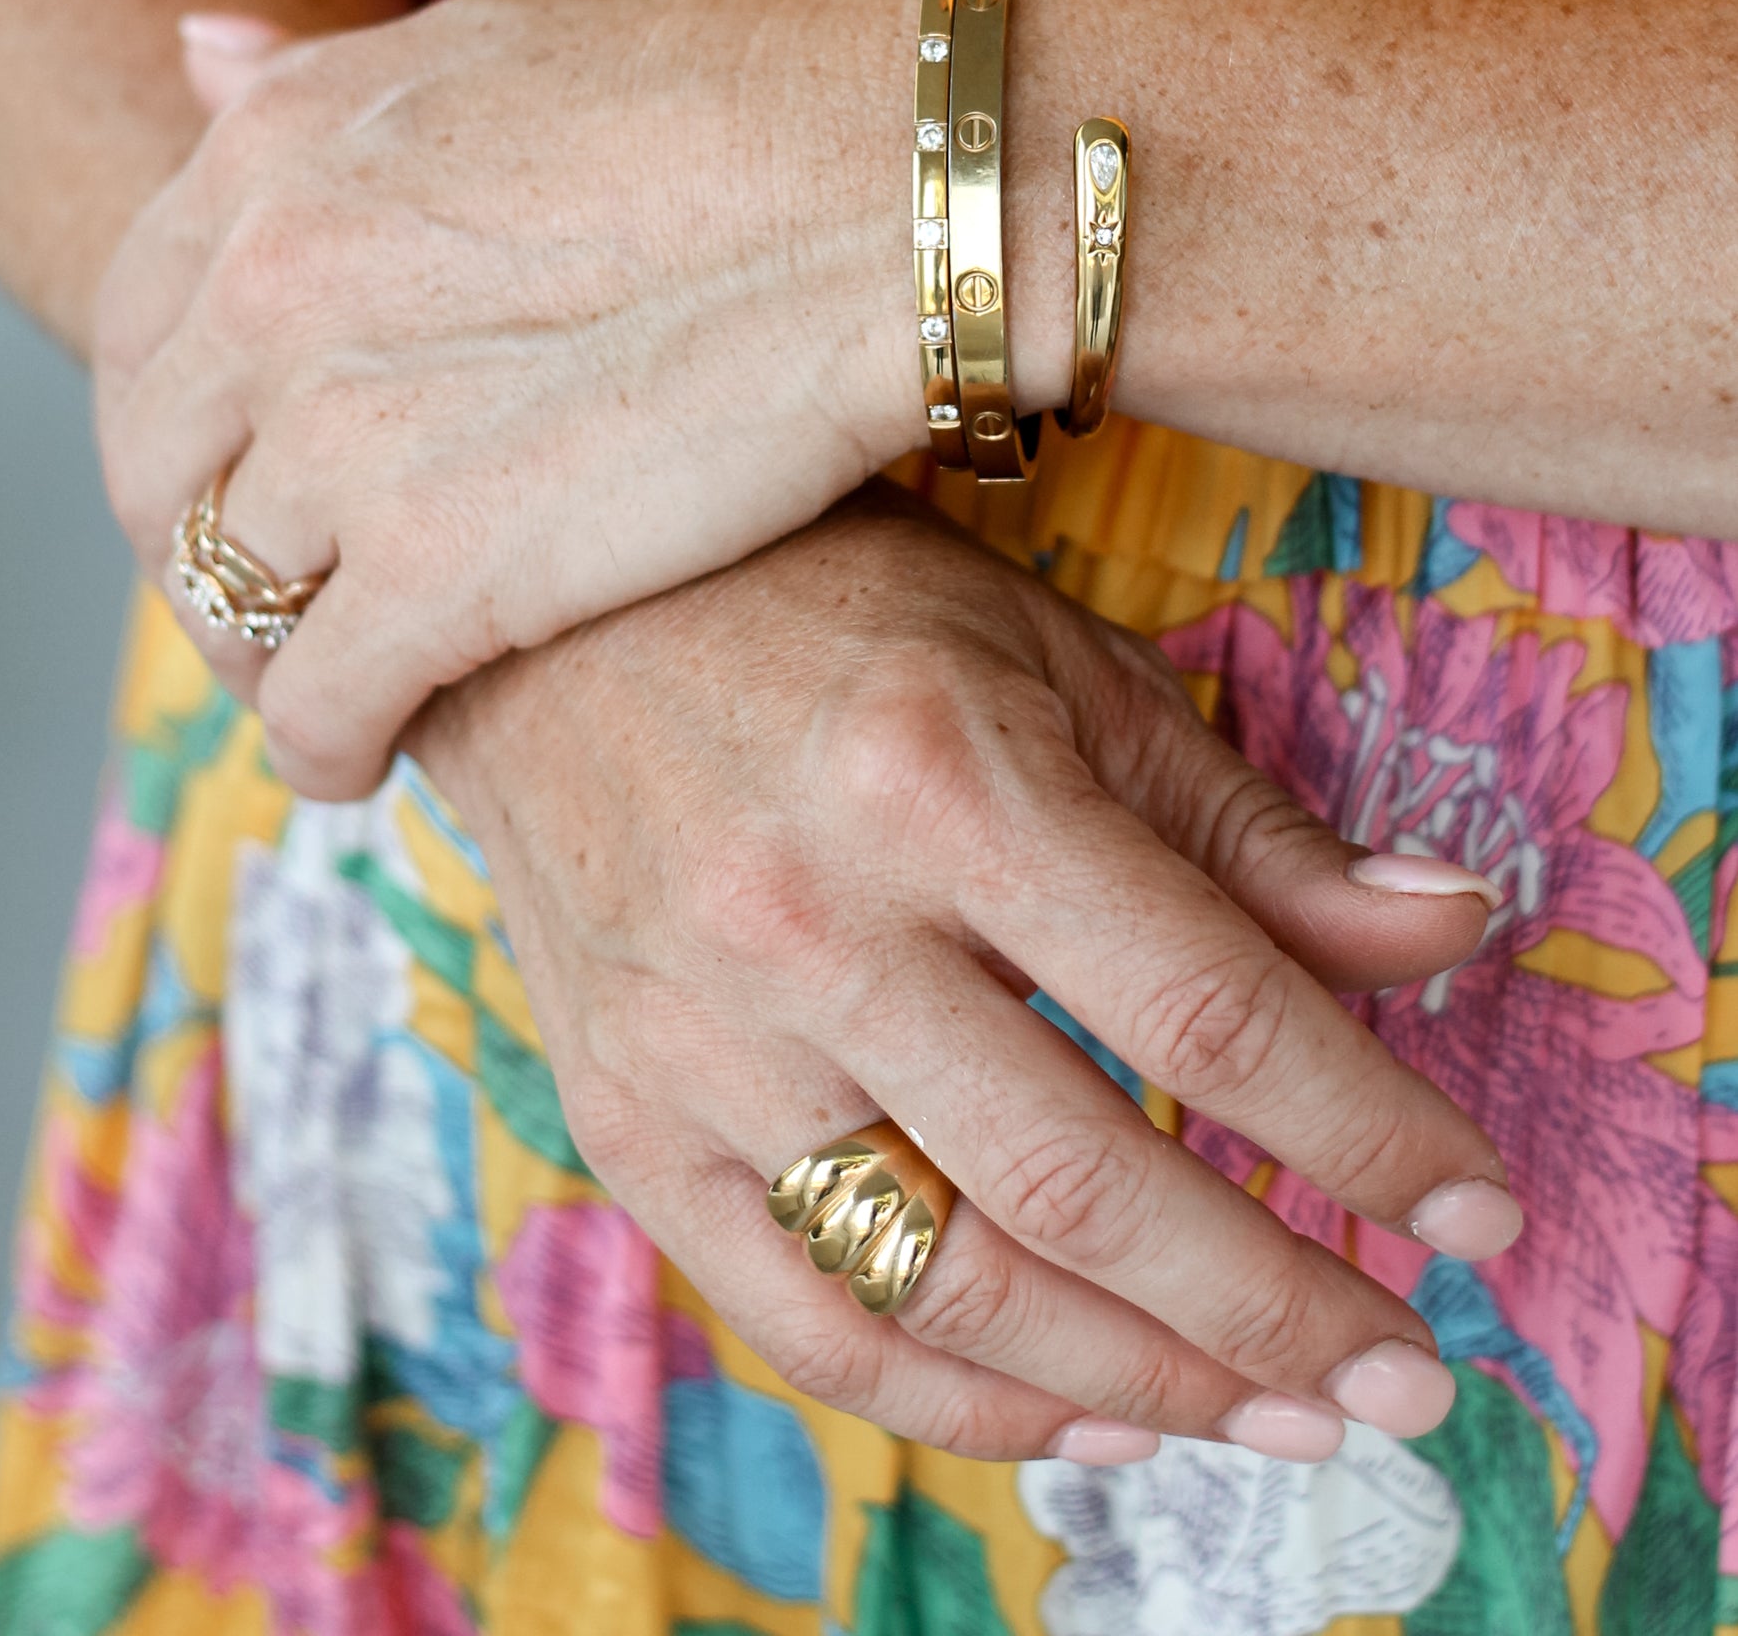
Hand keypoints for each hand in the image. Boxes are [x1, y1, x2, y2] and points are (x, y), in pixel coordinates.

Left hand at [92, 0, 931, 800]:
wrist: (914, 191)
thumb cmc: (759, 105)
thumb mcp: (506, 47)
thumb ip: (331, 87)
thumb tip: (197, 51)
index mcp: (284, 150)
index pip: (145, 328)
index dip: (183, 429)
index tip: (244, 481)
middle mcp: (280, 284)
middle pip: (163, 475)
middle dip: (204, 557)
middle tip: (279, 608)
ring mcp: (351, 431)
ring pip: (233, 600)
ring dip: (265, 661)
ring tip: (334, 690)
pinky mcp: (449, 571)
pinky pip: (318, 702)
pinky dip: (325, 747)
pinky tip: (369, 761)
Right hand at [415, 489, 1519, 1463]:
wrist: (554, 623)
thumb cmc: (834, 618)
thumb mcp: (1060, 668)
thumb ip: (1244, 830)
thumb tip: (1447, 934)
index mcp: (944, 780)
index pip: (1206, 1013)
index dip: (1370, 1136)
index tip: (1478, 1219)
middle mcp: (807, 923)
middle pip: (1086, 1186)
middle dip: (1277, 1309)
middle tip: (1403, 1380)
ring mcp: (695, 1041)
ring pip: (946, 1288)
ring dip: (1142, 1382)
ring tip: (1272, 1414)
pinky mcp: (625, 1118)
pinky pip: (802, 1322)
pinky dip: (962, 1402)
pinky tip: (1089, 1414)